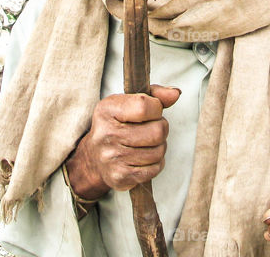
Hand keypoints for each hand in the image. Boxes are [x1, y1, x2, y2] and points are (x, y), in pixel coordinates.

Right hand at [65, 84, 179, 200]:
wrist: (94, 156)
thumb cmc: (118, 124)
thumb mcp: (129, 102)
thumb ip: (154, 95)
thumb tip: (175, 93)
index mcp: (107, 110)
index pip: (144, 106)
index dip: (156, 108)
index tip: (152, 111)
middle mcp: (107, 134)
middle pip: (157, 131)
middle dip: (161, 129)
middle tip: (152, 129)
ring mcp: (112, 157)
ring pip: (158, 152)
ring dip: (159, 147)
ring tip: (148, 143)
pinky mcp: (120, 176)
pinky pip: (154, 169)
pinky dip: (155, 163)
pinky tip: (145, 158)